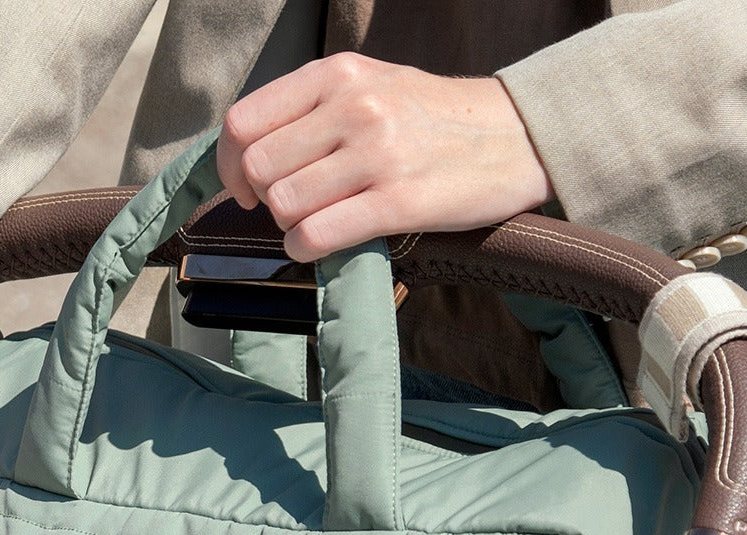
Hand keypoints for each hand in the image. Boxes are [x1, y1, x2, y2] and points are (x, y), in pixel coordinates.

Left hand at [217, 53, 554, 261]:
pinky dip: (305, 248)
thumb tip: (247, 153)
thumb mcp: (370, 85)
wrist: (515, 138)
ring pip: (283, 204)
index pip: (244, 122)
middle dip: (261, 198)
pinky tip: (320, 245)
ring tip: (316, 223)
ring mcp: (377, 154)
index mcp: (338, 74)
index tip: (246, 185)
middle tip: (288, 207)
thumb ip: (311, 110)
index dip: (231, 163)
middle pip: (258, 168)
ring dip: (288, 225)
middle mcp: (354, 107)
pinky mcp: (398, 202)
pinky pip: (317, 235)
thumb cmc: (431, 120)